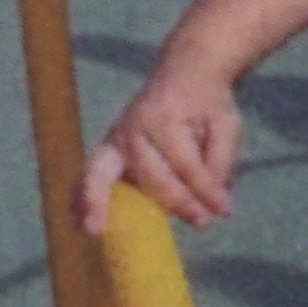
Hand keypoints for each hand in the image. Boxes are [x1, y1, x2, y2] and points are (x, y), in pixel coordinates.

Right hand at [76, 64, 242, 232]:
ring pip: (103, 174)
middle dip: (176, 202)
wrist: (185, 76)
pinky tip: (81, 222)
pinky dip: (84, 199)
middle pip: (151, 174)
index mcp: (164, 119)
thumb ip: (221, 162)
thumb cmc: (205, 105)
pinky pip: (91, 177)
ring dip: (96, 203)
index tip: (224, 210)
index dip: (205, 189)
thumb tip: (217, 204)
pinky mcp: (107, 153)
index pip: (185, 163)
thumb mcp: (226, 125)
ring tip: (95, 230)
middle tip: (201, 222)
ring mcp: (114, 141)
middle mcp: (132, 130)